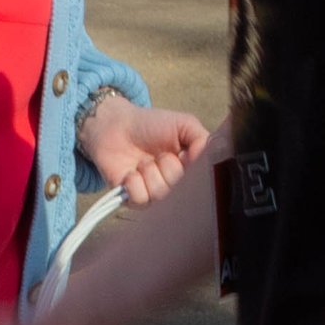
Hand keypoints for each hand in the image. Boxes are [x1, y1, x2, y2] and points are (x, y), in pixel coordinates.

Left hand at [82, 94, 210, 209]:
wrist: (115, 125)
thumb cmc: (150, 125)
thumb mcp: (184, 124)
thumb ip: (203, 140)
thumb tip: (209, 161)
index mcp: (190, 170)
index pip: (201, 183)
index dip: (191, 168)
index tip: (182, 154)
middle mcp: (175, 186)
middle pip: (182, 191)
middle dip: (169, 166)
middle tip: (160, 154)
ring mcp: (154, 195)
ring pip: (161, 195)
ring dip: (150, 172)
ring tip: (143, 161)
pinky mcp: (133, 200)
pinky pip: (141, 199)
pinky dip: (134, 182)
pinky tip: (131, 172)